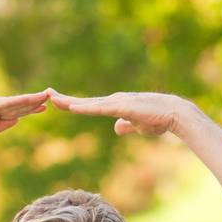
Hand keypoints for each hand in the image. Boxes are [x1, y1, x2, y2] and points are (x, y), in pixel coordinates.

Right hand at [0, 90, 50, 154]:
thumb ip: (0, 125)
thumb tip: (17, 119)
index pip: (12, 108)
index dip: (29, 108)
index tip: (44, 107)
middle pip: (14, 102)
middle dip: (33, 101)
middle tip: (52, 95)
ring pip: (10, 102)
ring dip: (28, 100)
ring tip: (45, 96)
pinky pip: (0, 105)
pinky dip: (14, 103)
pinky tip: (26, 102)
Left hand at [49, 90, 195, 136]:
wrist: (174, 114)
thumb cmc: (159, 119)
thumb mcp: (138, 125)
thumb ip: (126, 125)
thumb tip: (116, 128)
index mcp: (116, 105)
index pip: (91, 105)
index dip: (74, 104)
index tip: (59, 102)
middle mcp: (114, 100)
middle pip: (85, 101)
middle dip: (65, 99)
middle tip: (47, 93)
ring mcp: (118, 102)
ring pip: (90, 103)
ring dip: (71, 102)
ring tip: (53, 98)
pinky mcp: (123, 107)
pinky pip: (100, 108)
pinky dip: (85, 107)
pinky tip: (73, 107)